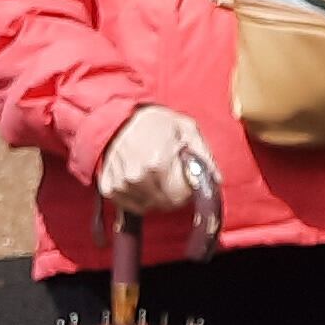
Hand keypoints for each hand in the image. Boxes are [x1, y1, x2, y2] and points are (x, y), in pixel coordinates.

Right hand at [95, 105, 212, 213]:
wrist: (121, 117)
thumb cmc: (156, 121)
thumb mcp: (187, 129)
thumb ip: (203, 156)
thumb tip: (216, 179)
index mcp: (158, 163)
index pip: (179, 197)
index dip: (188, 192)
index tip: (187, 181)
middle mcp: (136, 176)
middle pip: (164, 204)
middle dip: (173, 195)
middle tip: (173, 178)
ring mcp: (120, 184)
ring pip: (147, 207)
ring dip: (155, 197)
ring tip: (156, 176)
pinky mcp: (109, 188)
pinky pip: (129, 205)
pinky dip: (138, 198)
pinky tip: (142, 181)